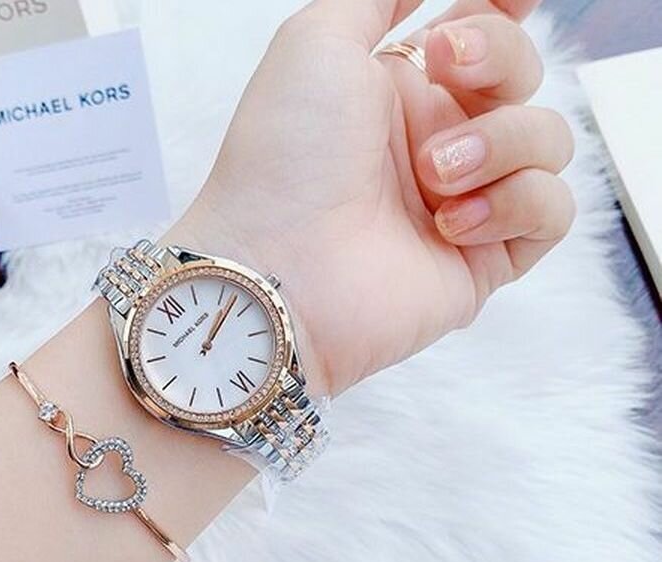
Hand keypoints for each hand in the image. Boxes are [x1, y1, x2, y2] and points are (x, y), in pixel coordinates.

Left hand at [166, 0, 574, 394]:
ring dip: (499, 142)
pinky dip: (514, 204)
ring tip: (433, 175)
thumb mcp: (317, 42)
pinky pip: (551, 209)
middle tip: (449, 67)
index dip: (507, 11)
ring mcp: (463, 200)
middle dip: (499, 57)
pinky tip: (451, 224)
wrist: (277, 268)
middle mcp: (435, 141)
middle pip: (521, 75)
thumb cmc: (284, 156)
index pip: (479, 36)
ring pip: (547, 139)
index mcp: (397, 89)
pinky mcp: (484, 259)